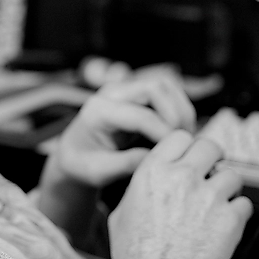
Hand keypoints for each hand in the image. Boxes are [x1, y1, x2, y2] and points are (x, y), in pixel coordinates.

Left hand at [47, 72, 196, 187]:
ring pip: (165, 87)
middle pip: (156, 89)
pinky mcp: (137, 95)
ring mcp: (125, 90)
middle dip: (176, 115)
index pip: (140, 115)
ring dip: (181, 110)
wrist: (74, 153)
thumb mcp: (97, 172)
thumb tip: (155, 157)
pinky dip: (178, 110)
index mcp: (97, 110)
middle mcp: (111, 93)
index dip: (164, 133)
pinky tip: (179, 134)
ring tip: (184, 138)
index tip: (177, 153)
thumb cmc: (82, 164)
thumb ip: (124, 165)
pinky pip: (166, 94)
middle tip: (184, 142)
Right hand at [107, 131, 252, 258]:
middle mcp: (183, 177)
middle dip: (212, 158)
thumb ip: (134, 193)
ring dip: (226, 186)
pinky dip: (237, 212)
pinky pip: (243, 204)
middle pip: (210, 146)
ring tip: (218, 202)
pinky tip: (224, 223)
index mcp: (154, 171)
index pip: (179, 136)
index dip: (186, 145)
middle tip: (210, 171)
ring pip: (232, 175)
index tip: (188, 156)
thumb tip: (137, 189)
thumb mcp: (120, 214)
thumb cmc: (135, 254)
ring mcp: (209, 195)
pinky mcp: (230, 217)